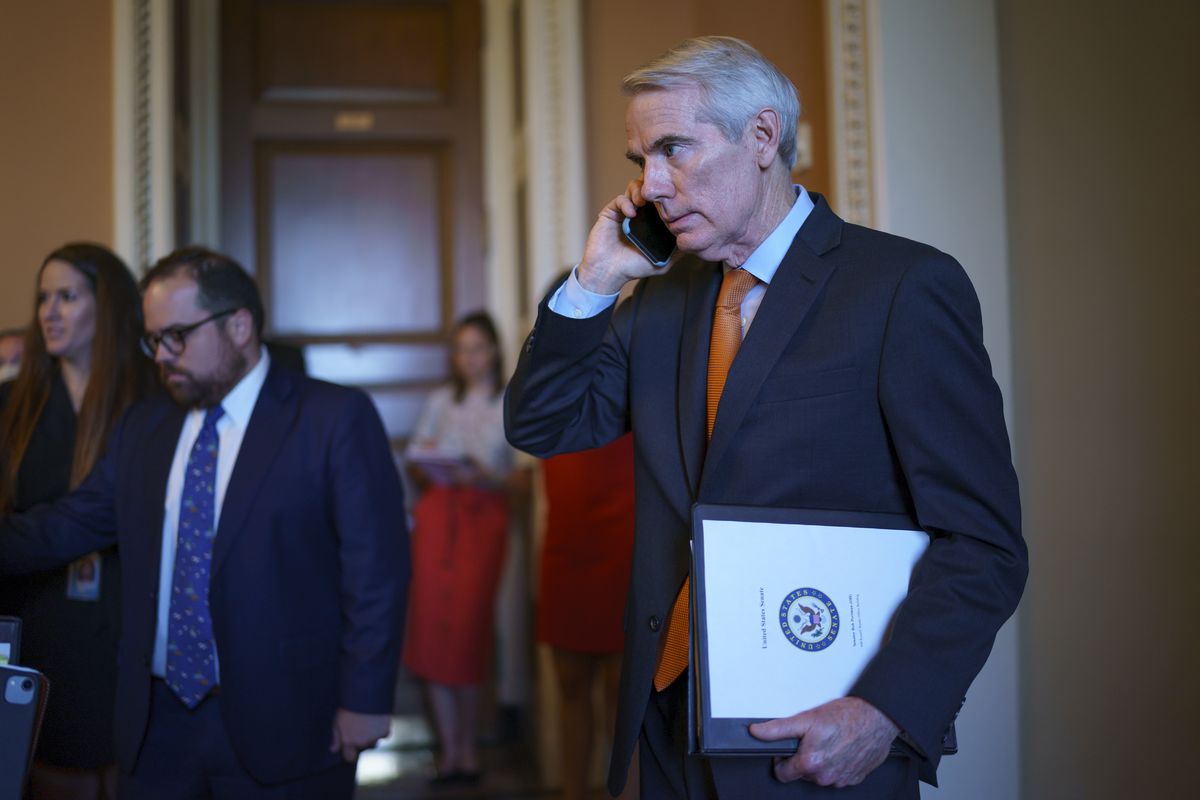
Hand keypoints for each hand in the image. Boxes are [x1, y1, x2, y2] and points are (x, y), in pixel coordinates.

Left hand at [330, 708, 389, 762]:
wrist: (366, 693)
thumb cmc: (348, 705)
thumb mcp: (337, 719)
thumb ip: (335, 736)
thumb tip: (333, 749)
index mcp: (348, 741)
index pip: (349, 758)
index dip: (350, 753)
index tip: (350, 747)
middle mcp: (361, 742)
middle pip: (363, 747)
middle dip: (362, 741)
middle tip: (360, 727)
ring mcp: (374, 738)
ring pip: (374, 742)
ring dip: (372, 736)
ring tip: (368, 721)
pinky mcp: (385, 732)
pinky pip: (384, 734)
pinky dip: (382, 729)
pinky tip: (378, 719)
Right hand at [577, 180, 672, 294]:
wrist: (608, 273)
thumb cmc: (633, 268)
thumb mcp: (663, 262)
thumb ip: (678, 251)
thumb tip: (695, 241)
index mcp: (652, 221)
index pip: (663, 199)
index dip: (669, 195)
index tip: (675, 199)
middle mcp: (640, 213)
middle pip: (649, 188)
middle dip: (654, 188)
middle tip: (659, 195)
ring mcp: (625, 211)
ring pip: (634, 188)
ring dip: (640, 191)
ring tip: (643, 202)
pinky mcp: (611, 212)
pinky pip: (620, 199)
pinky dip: (626, 202)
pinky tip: (631, 213)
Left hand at [748, 697, 899, 787]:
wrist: (877, 717)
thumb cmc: (846, 716)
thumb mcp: (806, 718)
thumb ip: (778, 729)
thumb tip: (757, 732)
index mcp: (810, 764)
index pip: (782, 774)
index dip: (781, 759)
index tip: (788, 749)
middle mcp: (825, 776)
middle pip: (802, 774)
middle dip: (803, 758)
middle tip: (812, 739)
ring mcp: (841, 779)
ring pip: (820, 776)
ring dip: (821, 761)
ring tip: (828, 741)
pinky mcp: (854, 778)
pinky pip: (838, 775)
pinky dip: (837, 764)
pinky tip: (841, 748)